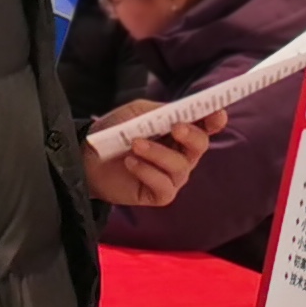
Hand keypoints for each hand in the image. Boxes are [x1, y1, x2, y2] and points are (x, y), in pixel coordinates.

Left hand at [84, 101, 223, 207]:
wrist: (88, 158)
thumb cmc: (115, 132)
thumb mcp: (136, 113)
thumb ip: (159, 112)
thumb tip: (179, 112)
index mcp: (181, 132)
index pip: (205, 125)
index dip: (214, 120)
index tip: (217, 113)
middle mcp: (182, 154)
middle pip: (200, 145)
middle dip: (192, 135)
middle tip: (176, 127)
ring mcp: (173, 176)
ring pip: (180, 166)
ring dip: (157, 152)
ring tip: (135, 144)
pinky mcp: (160, 194)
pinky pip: (165, 185)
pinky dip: (147, 171)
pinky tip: (130, 163)